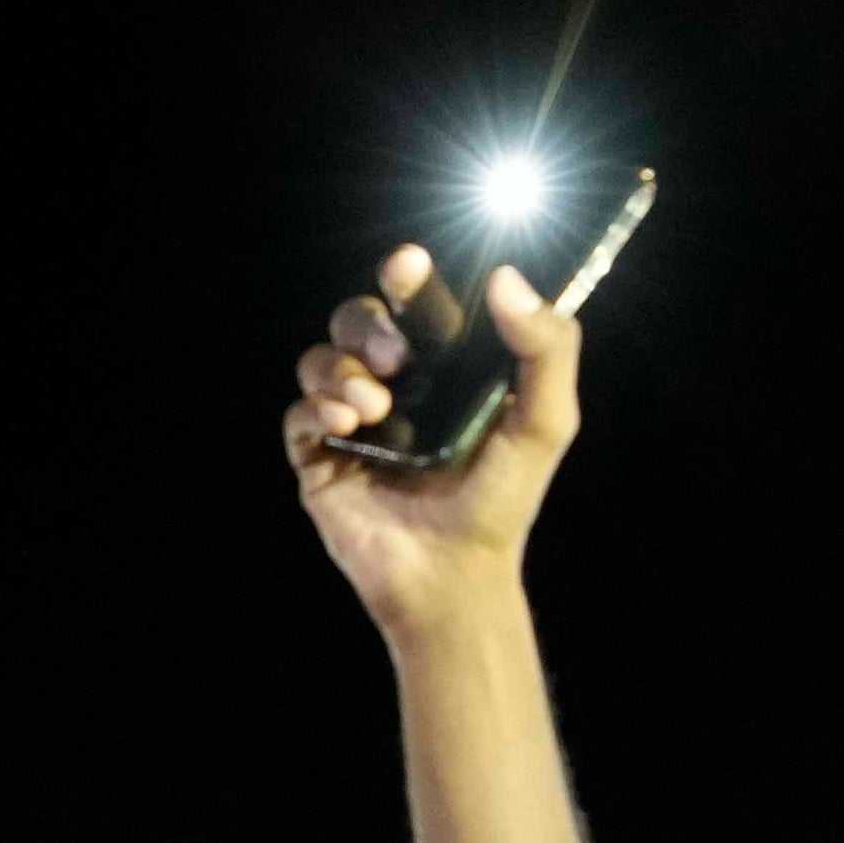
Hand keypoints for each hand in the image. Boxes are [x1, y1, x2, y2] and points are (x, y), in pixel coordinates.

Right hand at [285, 243, 585, 630]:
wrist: (455, 575)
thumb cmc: (502, 502)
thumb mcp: (544, 422)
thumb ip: (546, 348)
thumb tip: (505, 278)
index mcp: (443, 368)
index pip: (414, 303)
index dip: (406, 278)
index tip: (409, 267)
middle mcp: (394, 387)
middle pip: (356, 319)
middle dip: (368, 325)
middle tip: (396, 360)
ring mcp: (352, 422)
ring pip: (319, 359)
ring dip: (340, 369)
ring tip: (371, 406)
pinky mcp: (319, 460)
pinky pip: (297, 413)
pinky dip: (316, 408)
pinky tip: (347, 425)